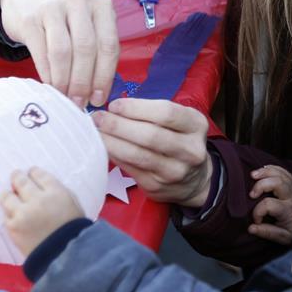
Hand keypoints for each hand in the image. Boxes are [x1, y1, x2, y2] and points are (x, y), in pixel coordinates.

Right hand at [0, 0, 118, 107]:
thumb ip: (96, 54)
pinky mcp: (30, 18)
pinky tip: (50, 86)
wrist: (25, 2)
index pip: (109, 45)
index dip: (104, 76)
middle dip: (83, 82)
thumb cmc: (64, 23)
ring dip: (64, 80)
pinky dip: (48, 74)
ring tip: (65, 97)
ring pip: (63, 51)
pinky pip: (41, 52)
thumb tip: (97, 96)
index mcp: (102, 5)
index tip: (98, 99)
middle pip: (87, 48)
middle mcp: (79, 0)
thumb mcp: (86, 29)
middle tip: (79, 103)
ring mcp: (53, 6)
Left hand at [1, 168, 83, 257]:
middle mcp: (38, 199)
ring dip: (8, 195)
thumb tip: (43, 186)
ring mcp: (23, 213)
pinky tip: (14, 216)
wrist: (65, 256)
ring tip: (10, 196)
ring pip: (6, 196)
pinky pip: (6, 215)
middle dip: (17, 177)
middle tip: (16, 177)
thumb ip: (58, 192)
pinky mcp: (13, 227)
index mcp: (56, 192)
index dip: (33, 172)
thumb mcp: (73, 204)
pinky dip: (9, 214)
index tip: (31, 174)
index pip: (38, 174)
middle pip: (20, 180)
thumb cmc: (74, 230)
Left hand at [91, 98, 211, 207]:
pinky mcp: (157, 186)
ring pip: (138, 155)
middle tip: (98, 118)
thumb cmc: (179, 140)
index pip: (166, 113)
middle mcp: (190, 150)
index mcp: (196, 125)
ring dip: (112, 141)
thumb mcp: (179, 121)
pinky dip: (114, 155)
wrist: (195, 180)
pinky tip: (103, 146)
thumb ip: (153, 112)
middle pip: (150, 135)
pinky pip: (130, 168)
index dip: (136, 108)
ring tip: (96, 131)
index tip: (114, 105)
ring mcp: (174, 171)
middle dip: (119, 125)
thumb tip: (114, 108)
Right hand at [247, 165, 291, 244]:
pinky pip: (284, 171)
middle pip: (277, 183)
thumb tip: (251, 228)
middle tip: (251, 194)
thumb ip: (267, 232)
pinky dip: (273, 168)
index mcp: (289, 210)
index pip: (268, 205)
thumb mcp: (283, 237)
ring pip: (280, 174)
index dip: (257, 212)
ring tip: (253, 175)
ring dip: (265, 172)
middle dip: (261, 185)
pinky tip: (263, 169)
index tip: (256, 221)